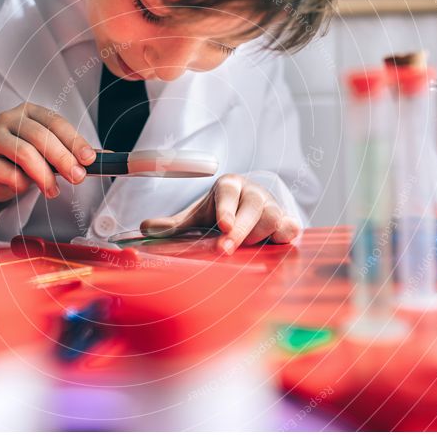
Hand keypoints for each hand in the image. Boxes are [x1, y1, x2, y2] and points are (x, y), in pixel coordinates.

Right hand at [0, 103, 95, 215]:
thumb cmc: (27, 160)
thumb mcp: (51, 153)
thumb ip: (75, 153)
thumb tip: (108, 158)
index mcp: (30, 111)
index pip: (55, 122)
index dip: (74, 140)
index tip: (89, 159)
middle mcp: (9, 119)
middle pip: (41, 136)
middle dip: (63, 159)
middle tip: (78, 178)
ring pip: (24, 153)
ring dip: (45, 176)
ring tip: (54, 191)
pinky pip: (8, 173)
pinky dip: (21, 184)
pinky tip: (25, 187)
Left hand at [140, 174, 300, 254]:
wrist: (250, 211)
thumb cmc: (221, 213)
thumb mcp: (197, 217)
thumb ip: (174, 225)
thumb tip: (144, 228)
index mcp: (229, 186)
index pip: (227, 193)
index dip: (225, 209)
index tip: (222, 226)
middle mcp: (253, 193)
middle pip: (252, 209)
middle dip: (239, 231)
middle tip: (224, 250)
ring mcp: (273, 207)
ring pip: (272, 220)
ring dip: (258, 238)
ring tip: (244, 249)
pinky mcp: (287, 221)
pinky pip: (292, 228)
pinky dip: (286, 237)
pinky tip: (277, 247)